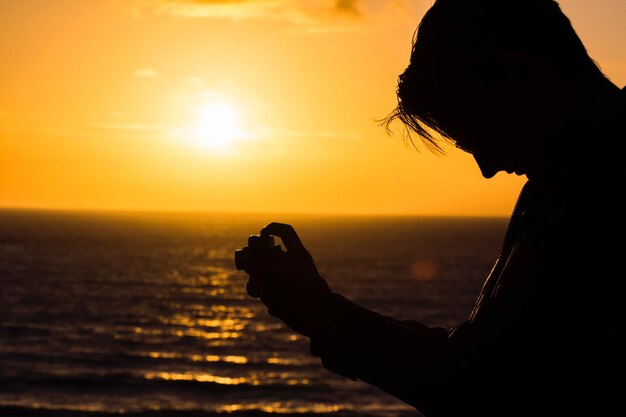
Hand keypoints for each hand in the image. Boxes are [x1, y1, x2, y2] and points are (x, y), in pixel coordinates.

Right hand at [241, 222, 331, 336]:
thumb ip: (264, 269)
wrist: (321, 319)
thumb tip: (247, 266)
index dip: (273, 228)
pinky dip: (266, 297)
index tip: (261, 233)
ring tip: (257, 292)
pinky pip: (266, 292)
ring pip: (264, 273)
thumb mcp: (285, 278)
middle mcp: (290, 265)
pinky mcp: (283, 296)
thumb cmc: (308, 295)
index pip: (285, 233)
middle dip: (255, 257)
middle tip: (248, 266)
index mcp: (297, 254)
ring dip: (256, 280)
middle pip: (268, 252)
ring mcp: (286, 280)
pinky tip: (275, 307)